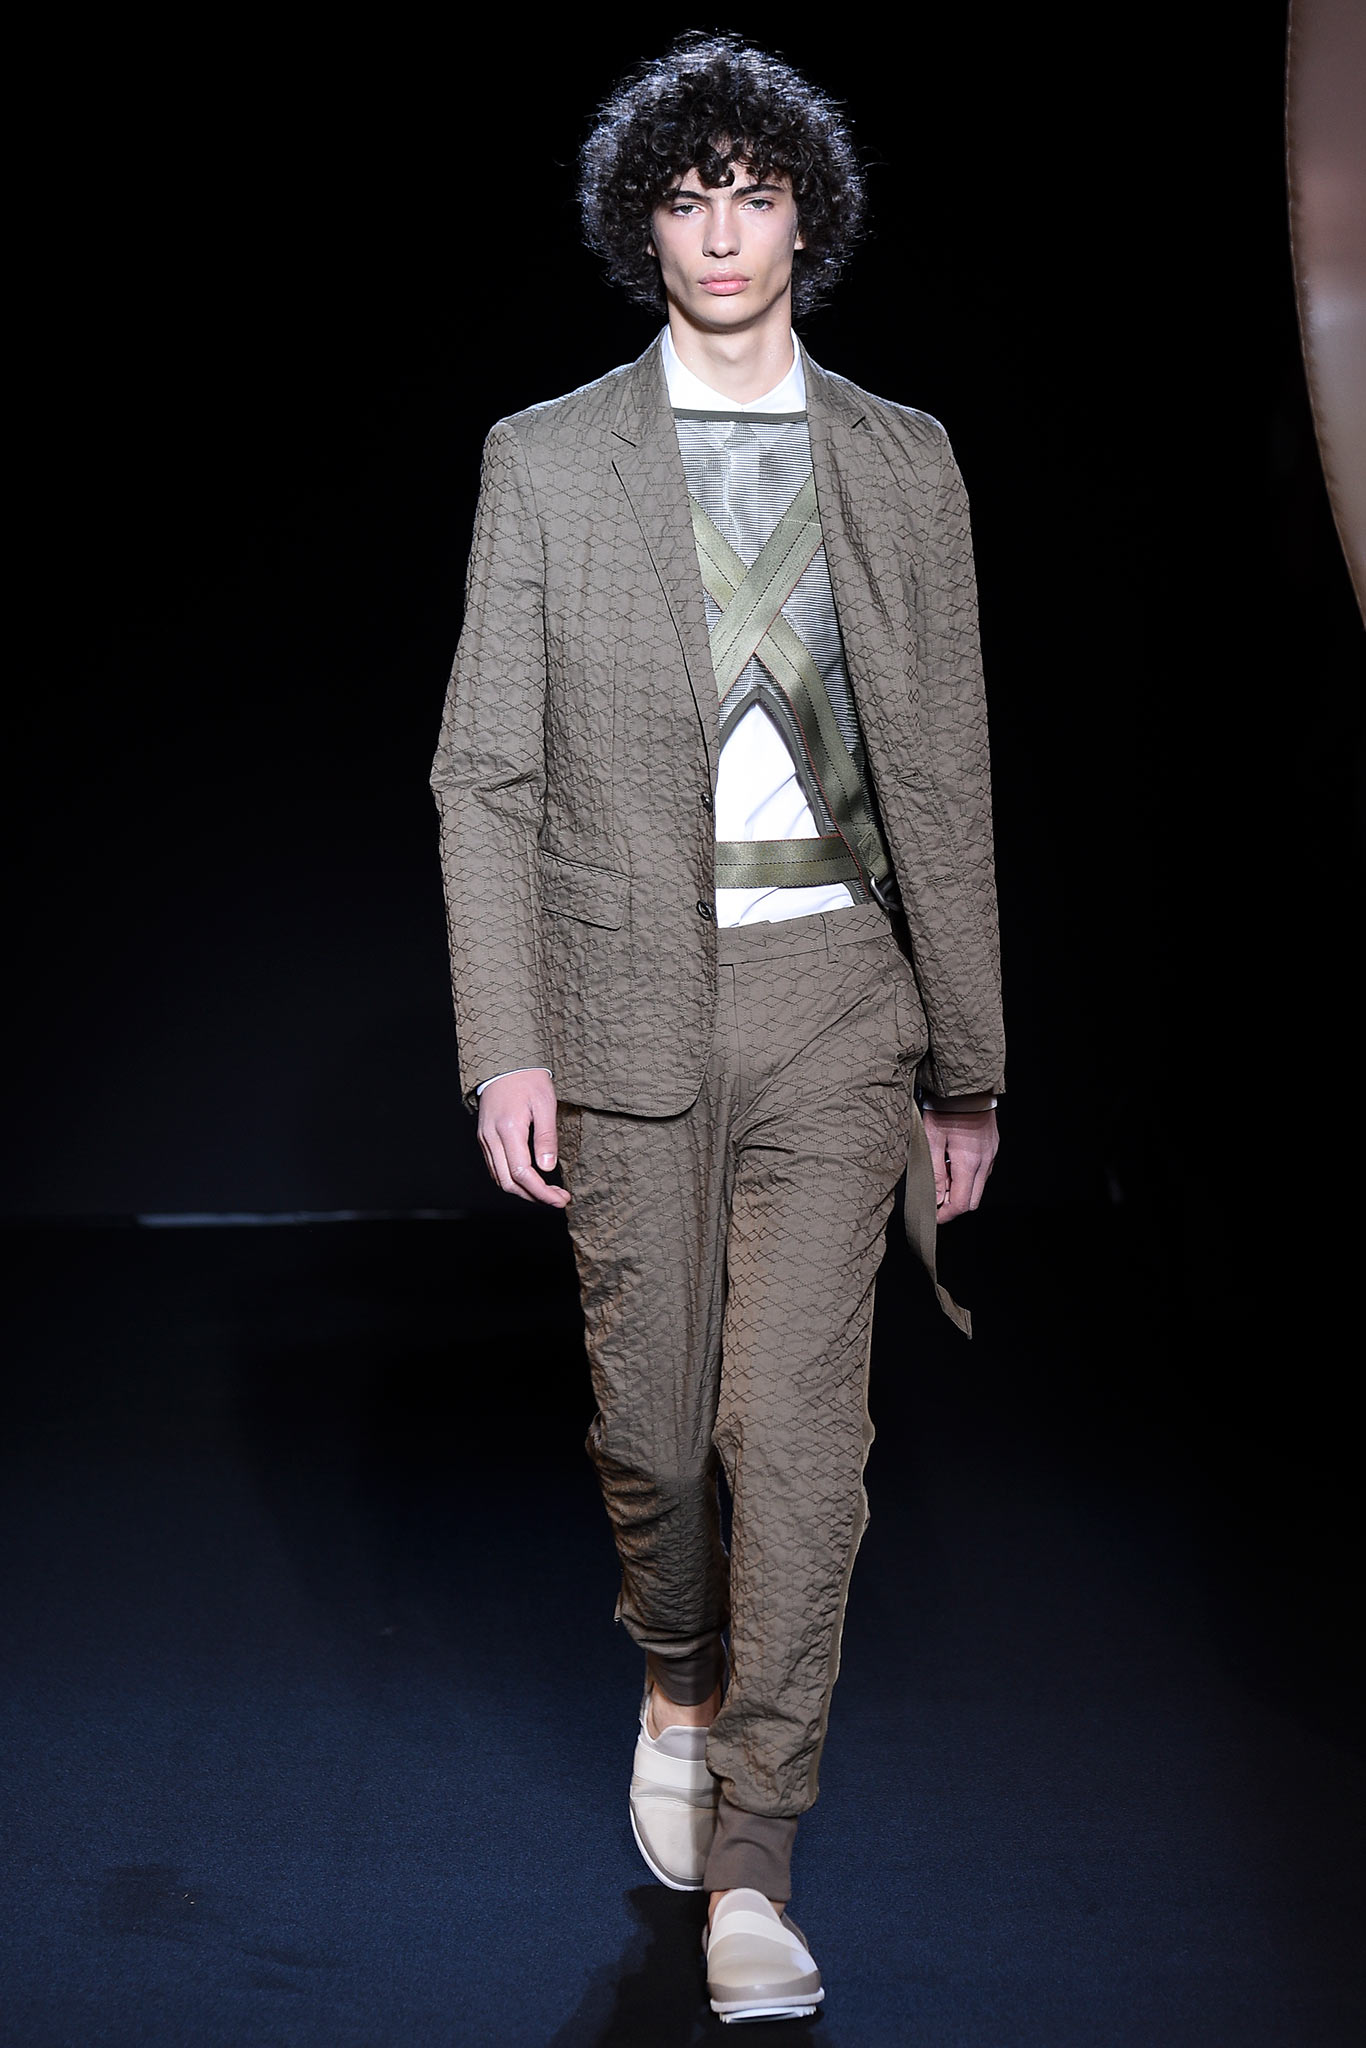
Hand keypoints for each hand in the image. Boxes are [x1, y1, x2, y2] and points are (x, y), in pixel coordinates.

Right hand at [476, 1069, 568, 1208]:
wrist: (504, 1062)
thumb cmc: (528, 1079)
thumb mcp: (545, 1104)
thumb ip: (546, 1137)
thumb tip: (547, 1168)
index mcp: (508, 1129)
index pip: (522, 1174)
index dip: (542, 1192)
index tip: (560, 1199)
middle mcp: (491, 1138)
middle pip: (508, 1183)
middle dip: (534, 1197)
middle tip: (557, 1199)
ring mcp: (485, 1139)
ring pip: (499, 1179)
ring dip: (523, 1191)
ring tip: (547, 1192)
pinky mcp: (484, 1138)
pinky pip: (495, 1168)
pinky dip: (512, 1180)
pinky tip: (530, 1179)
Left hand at [921, 1101, 998, 1221]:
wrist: (967, 1085)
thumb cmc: (945, 1108)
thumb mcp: (931, 1140)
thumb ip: (934, 1173)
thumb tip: (936, 1199)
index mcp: (969, 1163)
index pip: (961, 1204)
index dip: (945, 1214)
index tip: (932, 1215)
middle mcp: (985, 1162)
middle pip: (973, 1201)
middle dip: (954, 1205)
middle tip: (935, 1199)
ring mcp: (991, 1154)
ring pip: (979, 1187)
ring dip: (962, 1189)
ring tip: (942, 1177)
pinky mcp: (992, 1146)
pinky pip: (983, 1171)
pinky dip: (968, 1176)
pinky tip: (954, 1163)